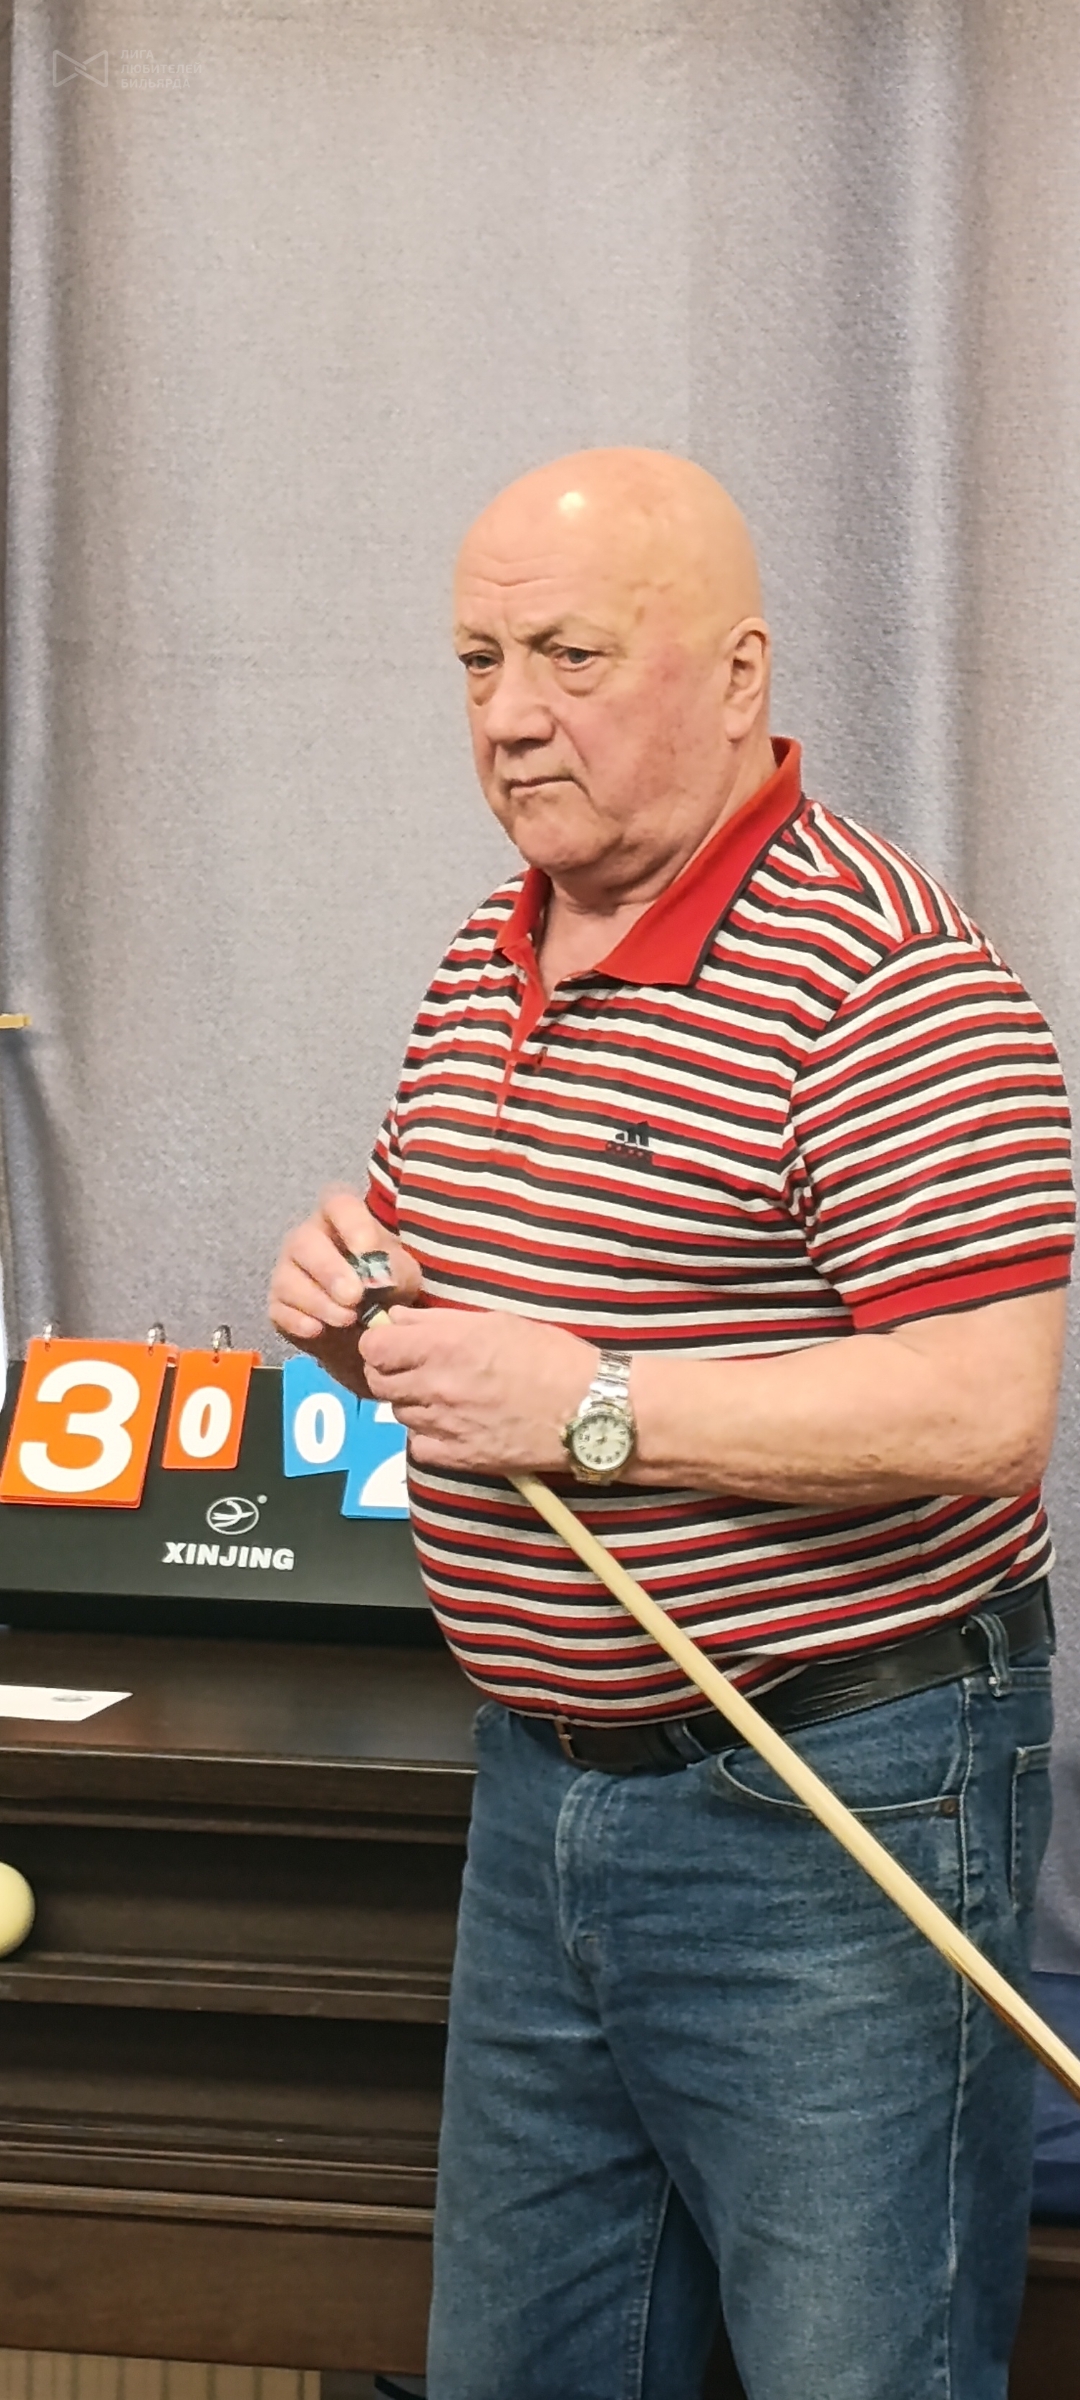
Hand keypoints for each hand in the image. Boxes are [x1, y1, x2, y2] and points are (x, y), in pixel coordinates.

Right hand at [268, 1186, 422, 1396]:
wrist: (369, 1324)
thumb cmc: (387, 1285)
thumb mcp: (403, 1274)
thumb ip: (395, 1270)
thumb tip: (378, 1278)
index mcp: (341, 1218)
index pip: (339, 1204)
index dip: (352, 1226)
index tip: (369, 1253)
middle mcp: (308, 1237)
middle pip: (304, 1241)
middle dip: (329, 1270)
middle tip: (353, 1296)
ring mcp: (288, 1270)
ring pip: (288, 1278)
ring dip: (317, 1301)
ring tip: (347, 1319)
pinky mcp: (279, 1303)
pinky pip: (279, 1309)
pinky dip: (297, 1321)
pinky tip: (318, 1329)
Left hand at [359, 1304, 598, 1474]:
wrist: (589, 1409)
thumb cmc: (552, 1356)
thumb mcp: (497, 1321)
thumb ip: (439, 1320)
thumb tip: (398, 1319)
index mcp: (444, 1345)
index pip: (374, 1348)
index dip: (380, 1344)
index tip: (394, 1343)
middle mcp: (436, 1385)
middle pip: (379, 1383)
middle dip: (391, 1372)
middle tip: (416, 1368)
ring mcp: (445, 1425)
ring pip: (399, 1414)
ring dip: (413, 1403)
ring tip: (444, 1395)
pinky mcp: (458, 1457)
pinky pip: (419, 1446)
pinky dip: (428, 1436)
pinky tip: (452, 1425)